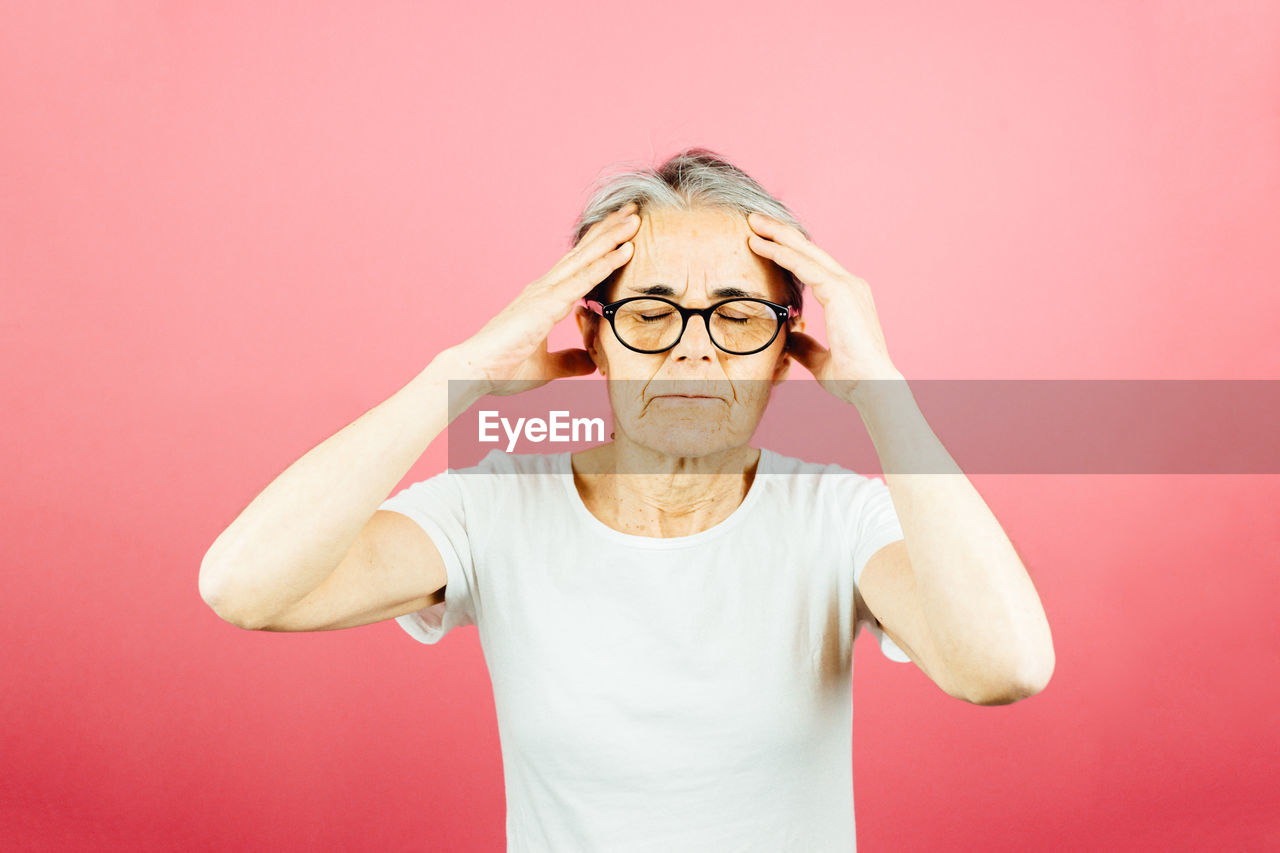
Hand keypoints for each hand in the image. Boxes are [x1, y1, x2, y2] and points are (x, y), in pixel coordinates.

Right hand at [441, 202, 639, 398]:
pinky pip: (582, 280)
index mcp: (544, 299)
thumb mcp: (547, 367)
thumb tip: (591, 362)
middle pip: (583, 252)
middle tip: (633, 209)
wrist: (472, 372)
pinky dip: (605, 263)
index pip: (578, 266)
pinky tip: (625, 250)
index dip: (600, 247)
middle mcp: (545, 288)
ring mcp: (544, 293)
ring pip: (586, 258)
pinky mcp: (546, 305)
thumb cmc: (501, 369)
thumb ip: (569, 361)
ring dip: (612, 237)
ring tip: (635, 217)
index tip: (622, 231)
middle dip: (610, 230)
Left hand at [746, 211, 902, 403]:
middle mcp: (850, 285)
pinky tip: (760, 245)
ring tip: (752, 223)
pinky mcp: (840, 291)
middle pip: (809, 251)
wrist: (874, 387)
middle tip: (755, 220)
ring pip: (805, 252)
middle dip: (781, 234)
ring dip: (777, 236)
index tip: (764, 242)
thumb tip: (788, 336)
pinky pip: (803, 266)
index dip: (789, 252)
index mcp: (848, 298)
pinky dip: (780, 253)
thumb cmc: (853, 379)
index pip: (814, 267)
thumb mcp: (819, 360)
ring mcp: (847, 285)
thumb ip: (804, 345)